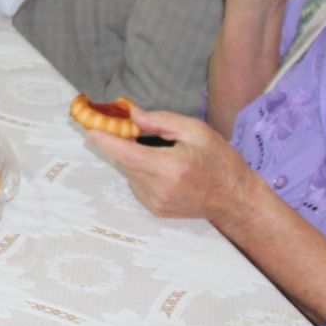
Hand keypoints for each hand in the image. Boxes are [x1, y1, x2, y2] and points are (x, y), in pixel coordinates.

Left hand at [83, 105, 262, 223]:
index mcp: (171, 166)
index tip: (90, 130)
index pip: (127, 153)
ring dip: (134, 159)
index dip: (105, 141)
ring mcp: (156, 202)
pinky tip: (164, 171)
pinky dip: (142, 173)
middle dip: (121, 144)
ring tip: (161, 155)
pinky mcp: (155, 210)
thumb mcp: (196, 130)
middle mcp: (160, 188)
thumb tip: (133, 115)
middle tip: (127, 129)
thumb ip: (161, 121)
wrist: (235, 199)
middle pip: (124, 161)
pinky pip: (137, 184)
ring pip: (129, 173)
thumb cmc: (219, 161)